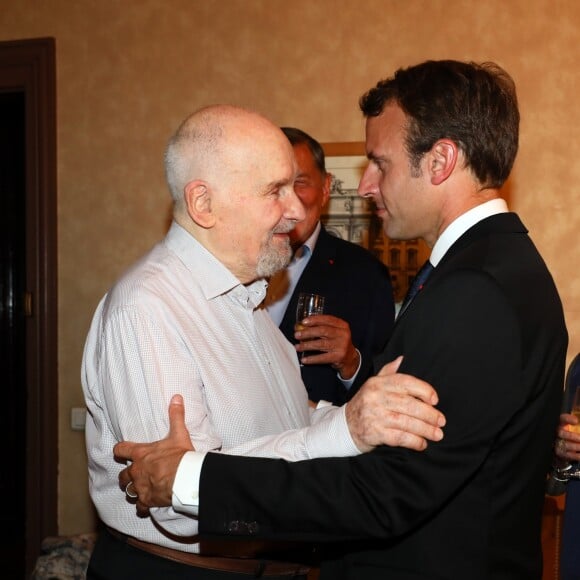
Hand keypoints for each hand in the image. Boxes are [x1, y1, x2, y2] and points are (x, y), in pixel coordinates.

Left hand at [114, 395, 193, 514]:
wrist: (185, 478)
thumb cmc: (180, 455)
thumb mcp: (178, 433)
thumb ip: (176, 415)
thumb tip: (176, 397)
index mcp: (141, 454)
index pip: (121, 450)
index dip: (119, 450)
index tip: (120, 452)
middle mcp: (136, 471)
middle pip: (123, 476)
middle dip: (126, 476)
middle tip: (131, 476)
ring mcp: (140, 487)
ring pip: (129, 491)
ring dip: (133, 491)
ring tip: (139, 491)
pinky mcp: (147, 501)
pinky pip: (140, 507)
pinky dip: (143, 507)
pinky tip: (147, 506)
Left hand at [295, 314, 359, 377]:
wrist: (350, 359)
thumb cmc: (337, 343)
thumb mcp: (335, 332)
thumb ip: (322, 327)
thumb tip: (301, 327)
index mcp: (342, 325)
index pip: (327, 319)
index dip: (314, 320)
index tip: (303, 322)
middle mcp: (343, 334)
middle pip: (323, 331)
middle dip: (308, 332)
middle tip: (297, 334)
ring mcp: (341, 346)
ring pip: (321, 344)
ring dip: (307, 345)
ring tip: (297, 347)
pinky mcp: (339, 357)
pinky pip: (322, 358)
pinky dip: (312, 359)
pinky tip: (304, 359)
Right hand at [345, 356, 444, 452]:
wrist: (345, 425)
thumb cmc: (365, 403)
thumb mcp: (373, 385)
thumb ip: (388, 372)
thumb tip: (401, 359)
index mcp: (378, 383)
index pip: (405, 382)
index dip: (423, 390)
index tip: (435, 400)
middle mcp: (375, 397)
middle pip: (409, 404)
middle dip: (429, 414)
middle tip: (441, 421)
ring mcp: (374, 415)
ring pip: (406, 422)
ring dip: (425, 430)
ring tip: (437, 434)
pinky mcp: (374, 433)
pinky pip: (399, 437)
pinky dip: (414, 441)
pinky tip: (422, 444)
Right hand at [555, 412, 579, 461]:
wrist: (563, 447)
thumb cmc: (571, 432)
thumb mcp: (574, 425)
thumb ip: (575, 417)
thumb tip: (579, 416)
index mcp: (561, 424)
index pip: (561, 418)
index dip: (567, 419)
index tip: (576, 420)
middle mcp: (557, 433)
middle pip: (560, 433)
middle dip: (572, 436)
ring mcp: (557, 443)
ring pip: (565, 445)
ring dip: (577, 447)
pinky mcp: (560, 453)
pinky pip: (568, 455)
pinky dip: (576, 456)